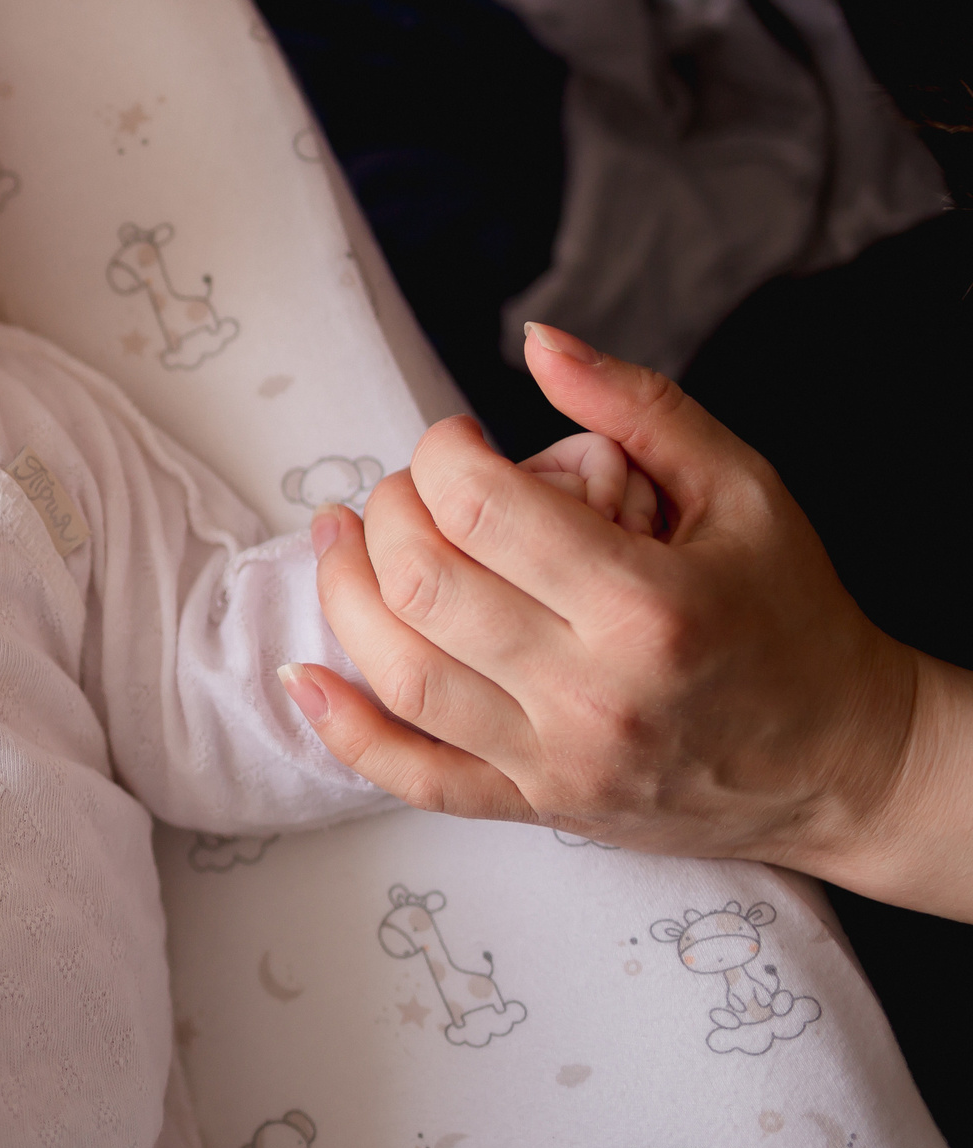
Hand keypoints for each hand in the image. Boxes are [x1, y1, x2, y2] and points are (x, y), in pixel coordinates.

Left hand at [284, 323, 971, 918]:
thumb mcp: (743, 487)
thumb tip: (533, 339)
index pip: (482, 508)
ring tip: (338, 538)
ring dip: (344, 593)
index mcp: (648, 604)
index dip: (441, 453)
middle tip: (402, 487)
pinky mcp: (539, 808)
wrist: (846, 760)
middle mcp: (595, 692)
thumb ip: (637, 405)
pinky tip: (301, 673)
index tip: (455, 439)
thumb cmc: (790, 610)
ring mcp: (561, 761)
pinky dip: (344, 731)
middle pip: (425, 586)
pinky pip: (417, 779)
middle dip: (387, 515)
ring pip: (403, 675)